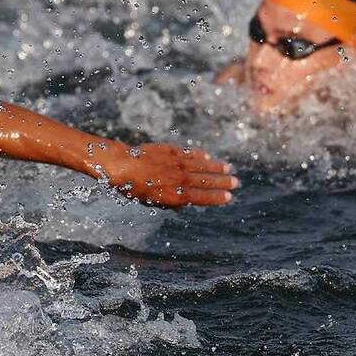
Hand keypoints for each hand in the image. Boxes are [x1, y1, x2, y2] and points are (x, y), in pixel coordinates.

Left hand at [86, 141, 236, 208]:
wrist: (119, 165)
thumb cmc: (131, 187)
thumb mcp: (149, 202)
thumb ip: (169, 203)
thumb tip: (183, 206)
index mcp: (175, 194)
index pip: (201, 197)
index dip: (215, 197)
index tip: (228, 197)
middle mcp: (178, 178)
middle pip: (205, 180)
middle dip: (221, 181)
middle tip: (236, 182)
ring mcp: (174, 163)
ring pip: (200, 165)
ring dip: (214, 166)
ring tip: (227, 167)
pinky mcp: (168, 150)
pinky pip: (187, 153)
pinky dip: (197, 154)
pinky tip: (205, 155)